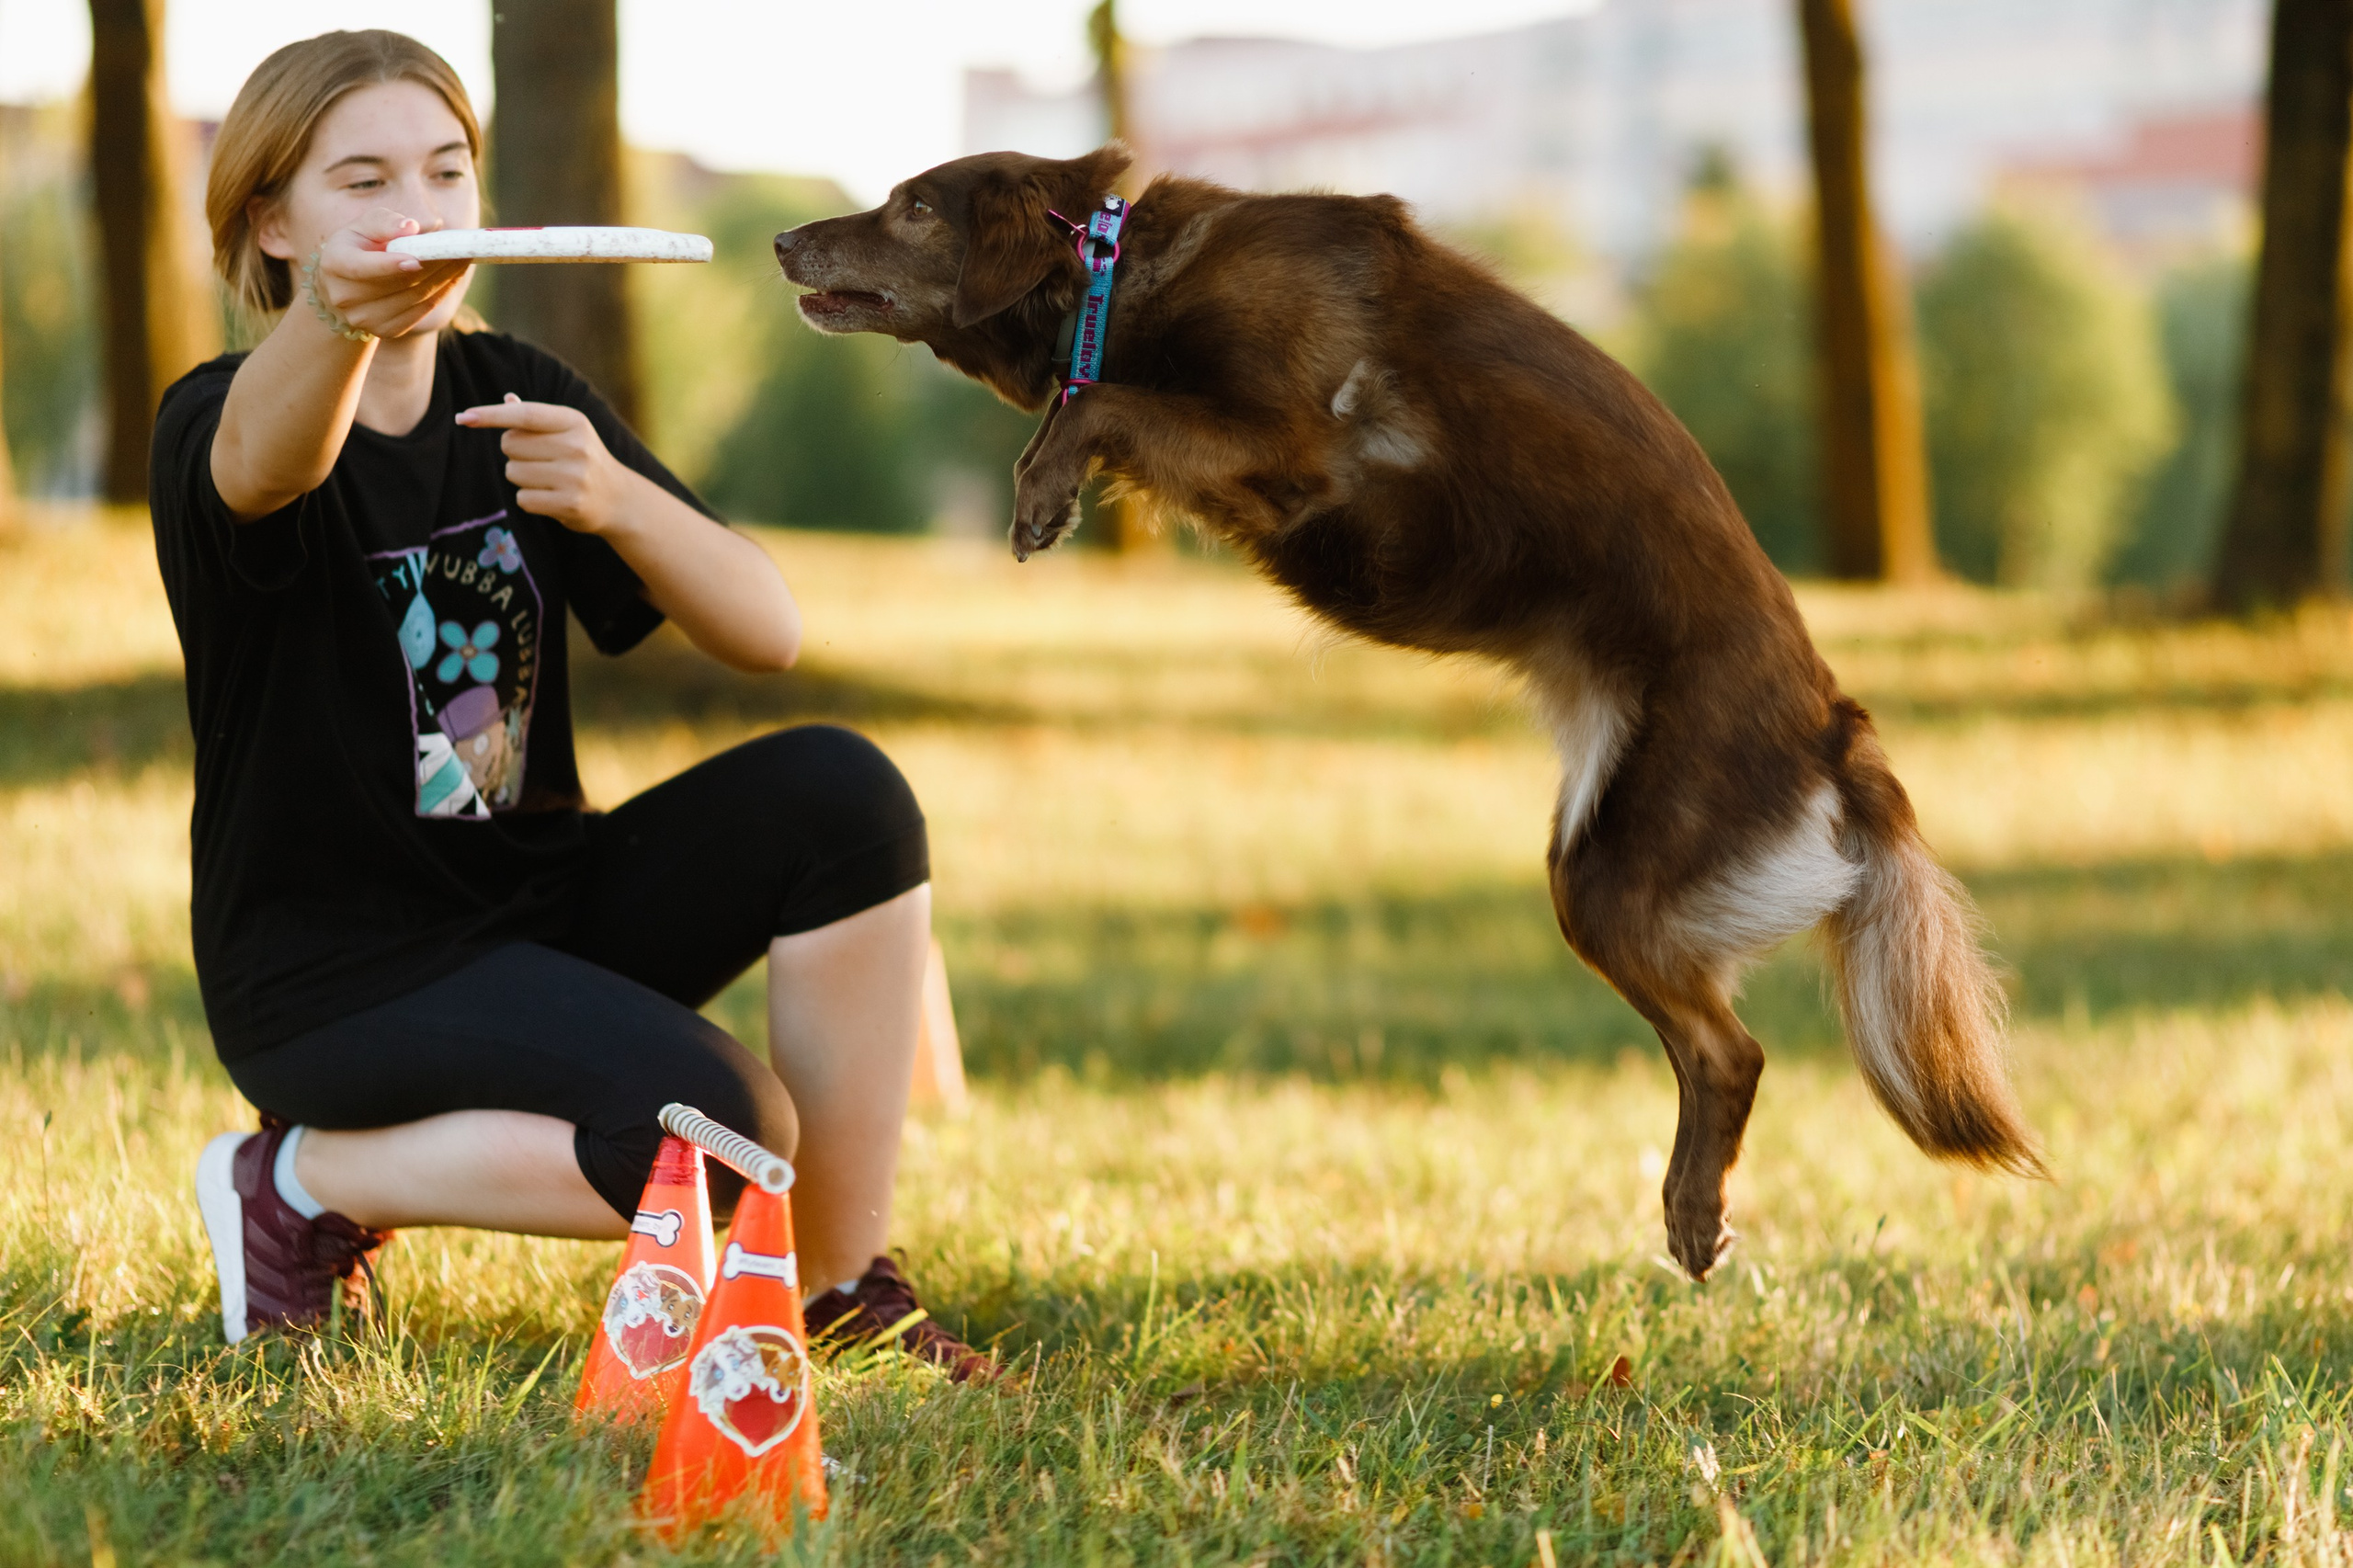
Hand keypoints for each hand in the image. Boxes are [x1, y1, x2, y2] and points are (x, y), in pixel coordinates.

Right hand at [310, 208, 472, 339]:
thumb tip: (410, 228)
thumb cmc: (358, 247)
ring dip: (444, 278)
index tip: (417, 259)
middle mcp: (346, 296)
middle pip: (398, 283)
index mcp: (335, 264)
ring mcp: (365, 318)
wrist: (343, 287)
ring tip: (463, 258)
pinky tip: (454, 275)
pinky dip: (441, 292)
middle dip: (432, 265)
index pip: (363, 267)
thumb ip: (383, 223)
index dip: (390, 265)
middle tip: (459, 249)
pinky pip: (421, 311)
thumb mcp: (362, 227)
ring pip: (414, 298)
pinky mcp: (386, 331)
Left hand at [456, 394, 628, 533]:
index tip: (463, 417)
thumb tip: (506, 400)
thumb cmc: (583, 458)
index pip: (523, 414)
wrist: (618, 498)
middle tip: (541, 461)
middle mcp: (576, 446)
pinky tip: (550, 498)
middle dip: (514, 453)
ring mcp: (575, 477)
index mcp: (573, 421)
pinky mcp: (570, 504)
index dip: (491, 415)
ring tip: (548, 480)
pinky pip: (522, 498)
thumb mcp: (567, 432)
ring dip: (521, 477)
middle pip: (509, 444)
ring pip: (513, 472)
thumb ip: (536, 418)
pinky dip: (528, 499)